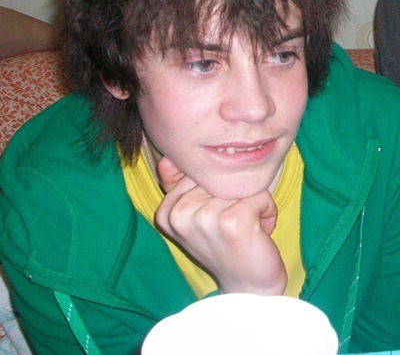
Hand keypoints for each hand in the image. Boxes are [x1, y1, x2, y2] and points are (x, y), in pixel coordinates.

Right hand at [156, 156, 286, 295]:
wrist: (247, 286)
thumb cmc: (223, 246)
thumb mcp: (195, 215)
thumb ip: (178, 186)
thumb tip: (165, 159)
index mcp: (167, 212)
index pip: (198, 173)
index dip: (215, 190)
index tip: (217, 216)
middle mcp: (181, 214)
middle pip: (219, 176)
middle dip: (234, 195)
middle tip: (233, 224)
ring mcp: (206, 217)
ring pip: (241, 184)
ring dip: (252, 204)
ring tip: (246, 229)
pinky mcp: (233, 221)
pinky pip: (259, 194)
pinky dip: (268, 211)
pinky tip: (260, 232)